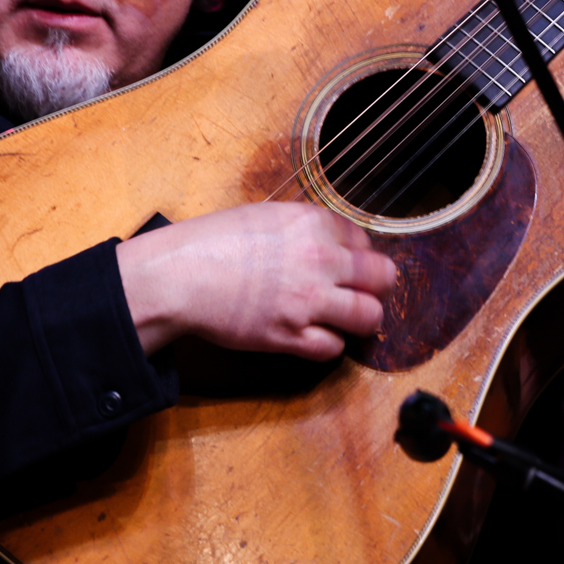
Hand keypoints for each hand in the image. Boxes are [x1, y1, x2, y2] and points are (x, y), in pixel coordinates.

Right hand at [116, 200, 397, 360]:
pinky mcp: (292, 336)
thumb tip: (328, 242)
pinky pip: (334, 347)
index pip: (364, 240)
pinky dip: (328, 344)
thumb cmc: (212, 241)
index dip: (356, 254)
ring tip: (346, 320)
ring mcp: (310, 301)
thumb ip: (304, 228)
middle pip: (383, 277)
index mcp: (315, 223)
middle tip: (361, 294)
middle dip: (376, 287)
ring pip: (370, 316)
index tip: (345, 263)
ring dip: (362, 319)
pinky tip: (313, 335)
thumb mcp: (266, 216)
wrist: (180, 275)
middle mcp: (322, 259)